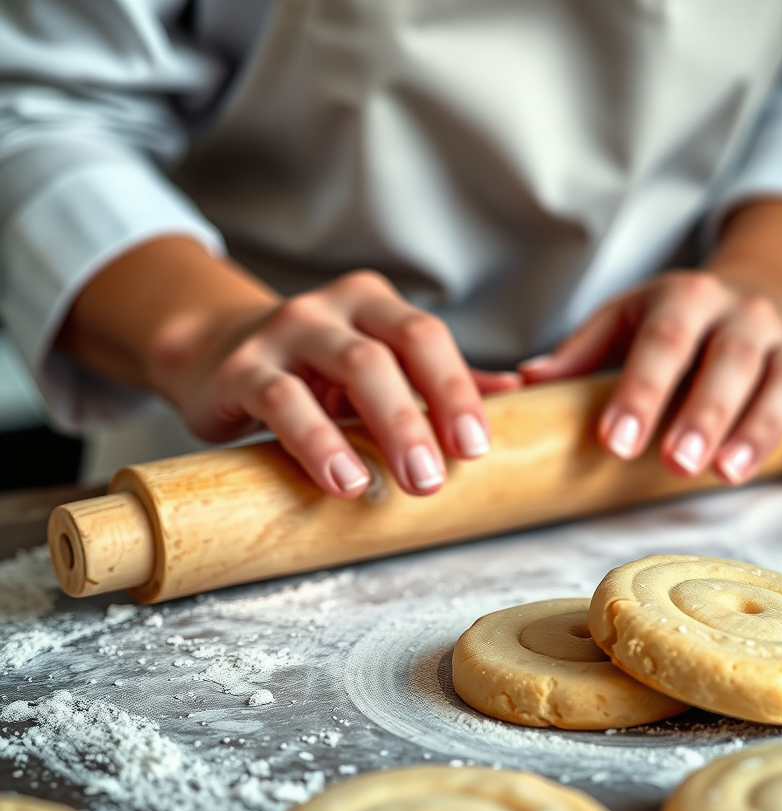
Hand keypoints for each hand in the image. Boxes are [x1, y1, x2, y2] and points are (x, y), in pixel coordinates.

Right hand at [58, 240, 519, 498]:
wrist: (214, 354)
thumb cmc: (312, 369)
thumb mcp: (376, 366)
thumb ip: (437, 379)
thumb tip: (515, 392)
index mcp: (374, 303)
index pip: (428, 337)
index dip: (457, 389)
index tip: (479, 447)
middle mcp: (333, 307)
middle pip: (393, 352)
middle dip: (426, 416)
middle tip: (443, 477)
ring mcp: (285, 332)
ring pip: (347, 368)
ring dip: (385, 428)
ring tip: (410, 483)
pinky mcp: (241, 369)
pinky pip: (283, 401)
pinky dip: (318, 442)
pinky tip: (343, 480)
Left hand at [518, 201, 781, 482]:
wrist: (756, 288)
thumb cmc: (676, 322)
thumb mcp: (625, 320)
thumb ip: (581, 353)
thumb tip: (523, 384)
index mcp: (685, 299)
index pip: (662, 344)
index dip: (640, 392)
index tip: (613, 442)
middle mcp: (744, 313)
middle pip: (729, 361)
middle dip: (704, 413)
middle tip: (675, 463)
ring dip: (762, 428)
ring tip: (729, 474)